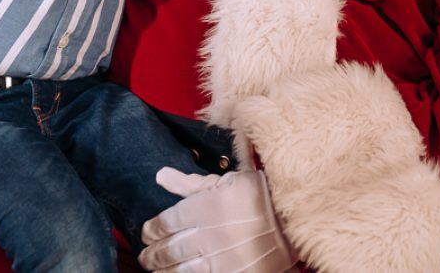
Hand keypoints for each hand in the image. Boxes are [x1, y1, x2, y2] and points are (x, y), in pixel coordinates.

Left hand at [139, 168, 296, 272]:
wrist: (293, 220)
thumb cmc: (259, 196)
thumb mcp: (225, 181)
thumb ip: (189, 183)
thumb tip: (160, 176)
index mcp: (203, 208)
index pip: (165, 222)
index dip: (151, 229)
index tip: (147, 233)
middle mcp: (206, 235)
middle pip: (168, 249)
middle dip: (152, 254)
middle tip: (145, 256)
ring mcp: (218, 260)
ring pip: (179, 269)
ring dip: (163, 270)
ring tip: (156, 270)